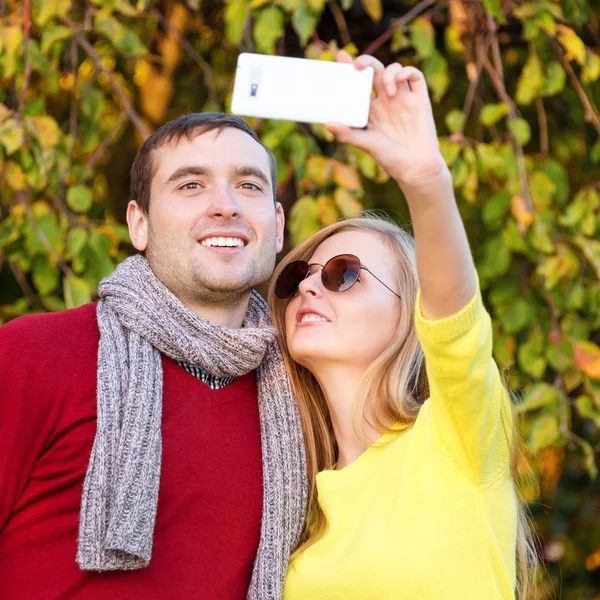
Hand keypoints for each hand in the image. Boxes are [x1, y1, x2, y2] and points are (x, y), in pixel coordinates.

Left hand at [326, 52, 448, 192]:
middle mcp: (385, 101)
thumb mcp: (367, 145)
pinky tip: (400, 80)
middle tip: (357, 66)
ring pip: (393, 69)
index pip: (358, 84)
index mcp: (370, 110)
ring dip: (388, 74)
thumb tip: (327, 123)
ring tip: (388, 93)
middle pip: (374, 71)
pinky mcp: (419, 99)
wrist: (416, 167)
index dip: (349, 69)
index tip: (340, 57)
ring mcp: (402, 98)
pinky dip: (407, 71)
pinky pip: (415, 75)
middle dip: (366, 62)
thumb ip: (348, 134)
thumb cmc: (390, 158)